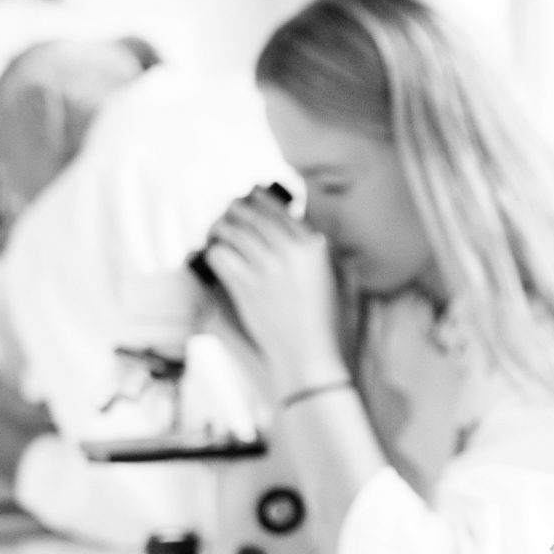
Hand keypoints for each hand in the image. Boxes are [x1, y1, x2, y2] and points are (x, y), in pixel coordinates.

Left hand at [200, 187, 345, 398]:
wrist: (310, 357)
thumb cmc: (328, 324)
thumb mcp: (339, 279)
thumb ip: (327, 250)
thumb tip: (312, 229)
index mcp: (314, 246)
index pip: (278, 208)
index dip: (259, 198)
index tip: (251, 196)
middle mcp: (289, 251)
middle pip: (250, 213)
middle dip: (235, 208)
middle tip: (229, 211)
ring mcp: (265, 268)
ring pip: (231, 230)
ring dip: (220, 227)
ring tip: (218, 230)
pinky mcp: (245, 287)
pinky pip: (219, 255)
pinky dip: (214, 251)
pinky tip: (215, 255)